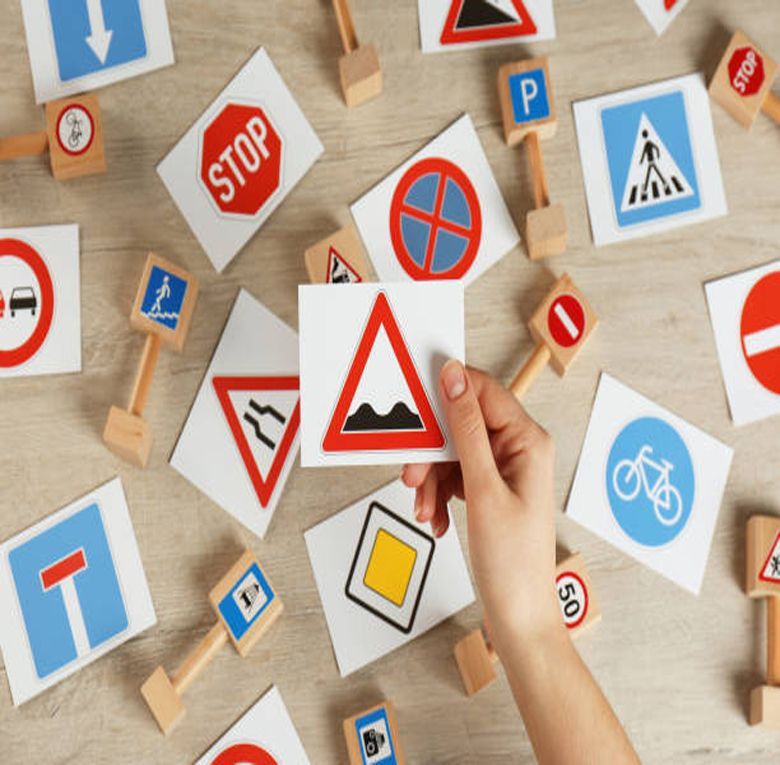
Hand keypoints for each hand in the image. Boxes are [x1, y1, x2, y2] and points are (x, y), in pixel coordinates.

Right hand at [401, 361, 561, 649]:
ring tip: (425, 509)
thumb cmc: (514, 561)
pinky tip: (436, 517)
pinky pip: (453, 475)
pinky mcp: (488, 488)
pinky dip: (438, 494)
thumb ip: (466, 429)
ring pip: (451, 453)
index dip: (445, 393)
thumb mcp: (483, 489)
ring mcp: (502, 470)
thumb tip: (454, 378)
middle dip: (431, 451)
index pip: (481, 391)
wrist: (518, 614)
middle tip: (412, 476)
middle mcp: (517, 449)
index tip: (413, 402)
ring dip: (431, 480)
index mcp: (527, 440)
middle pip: (460, 425)